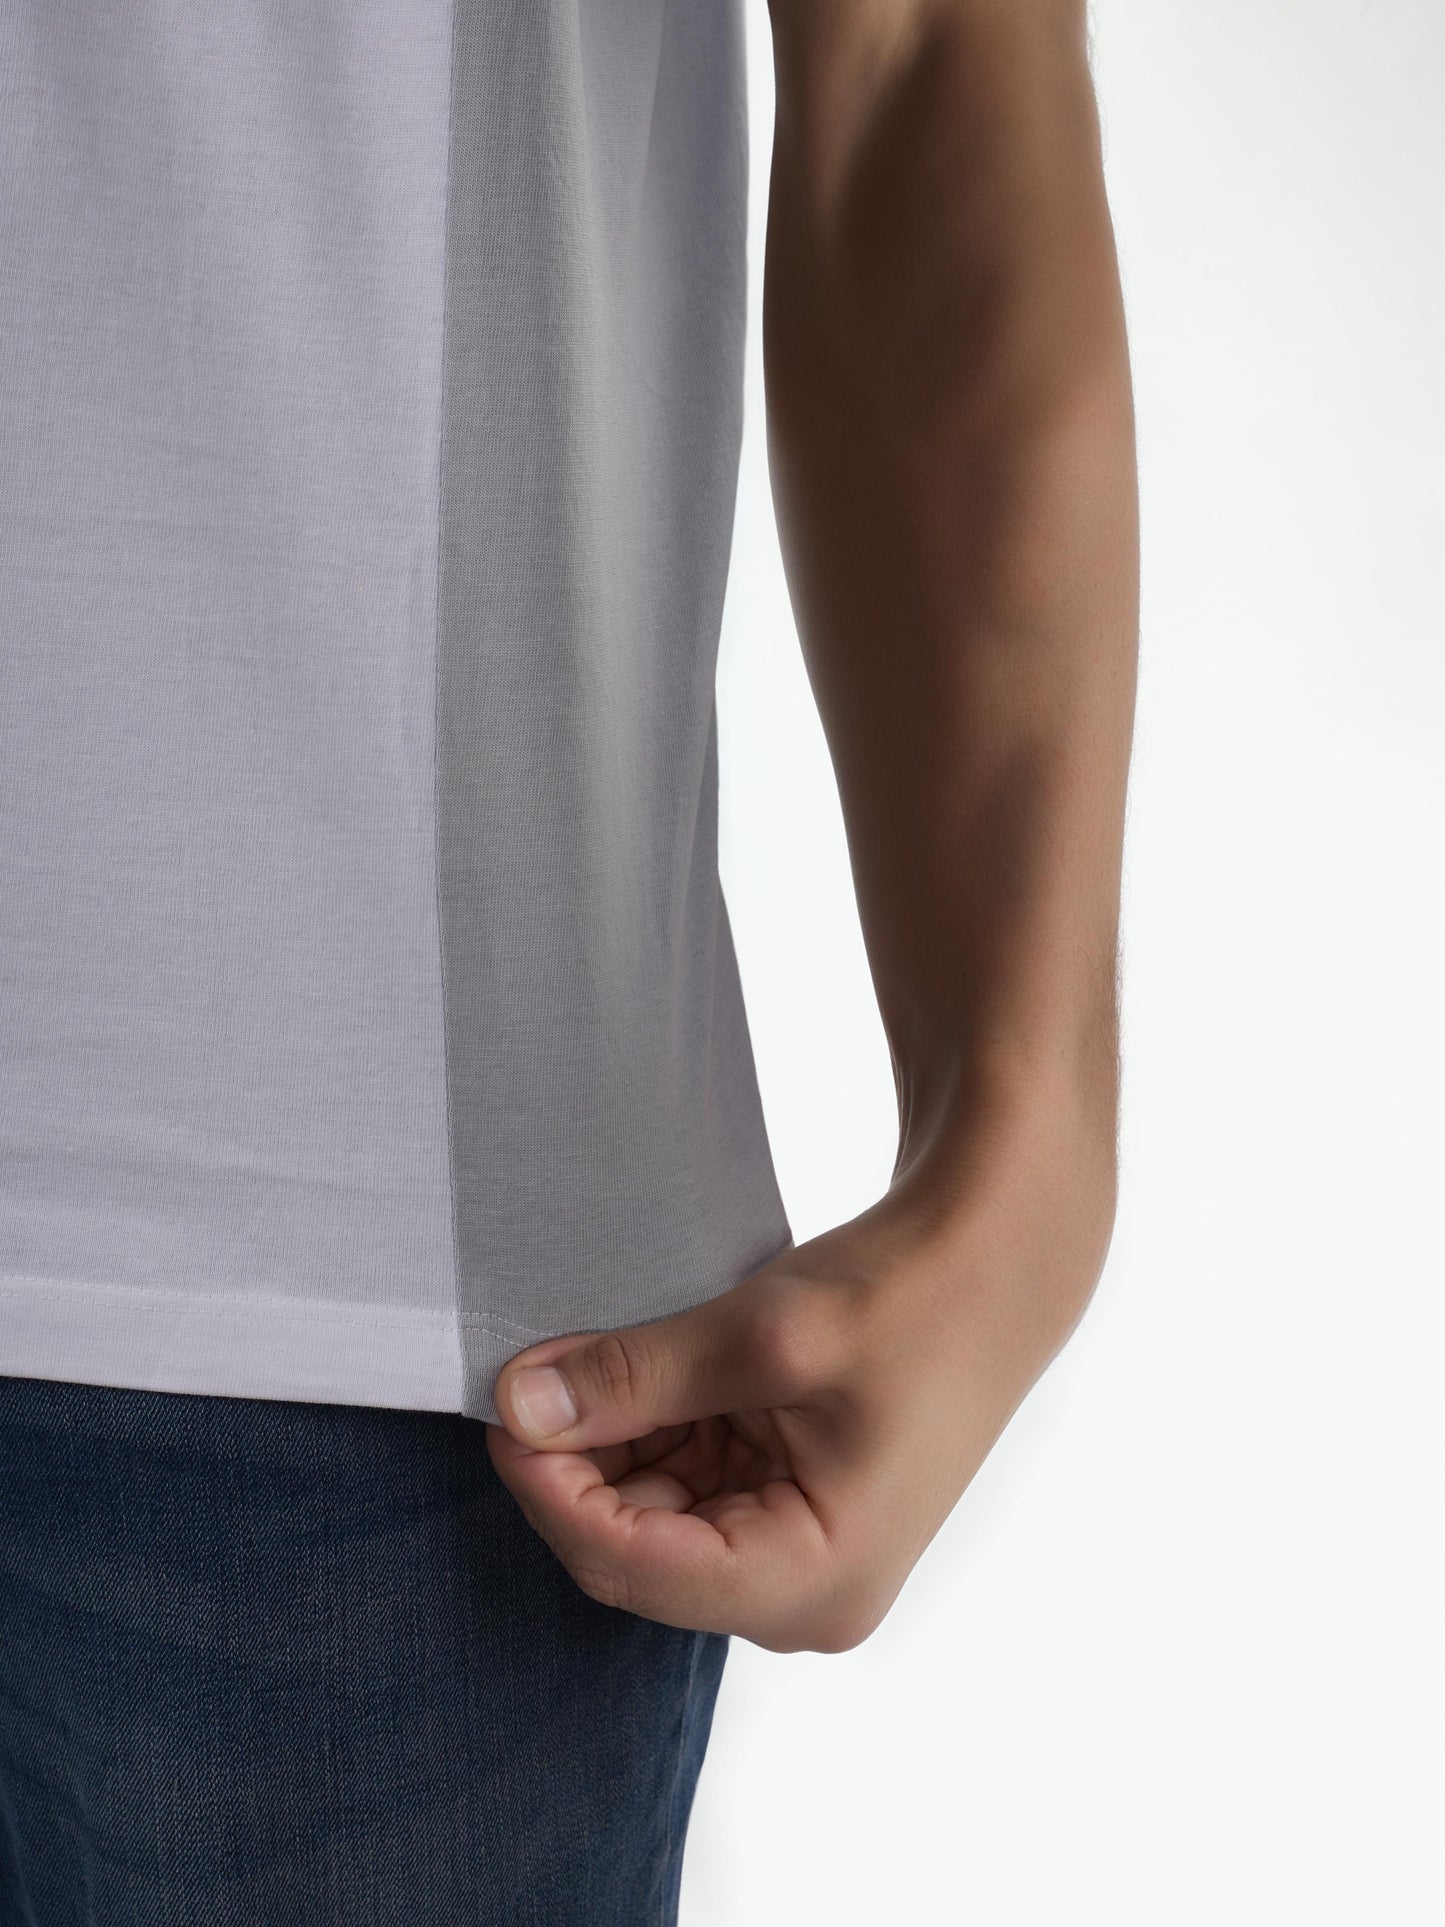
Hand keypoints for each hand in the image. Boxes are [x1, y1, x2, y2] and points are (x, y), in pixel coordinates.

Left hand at [487, 1092, 1114, 1651]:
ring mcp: (794, 1554)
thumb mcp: (767, 1335)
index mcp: (814, 1581)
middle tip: (527, 1368)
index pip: (632, 1566)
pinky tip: (628, 1367)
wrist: (996, 1259)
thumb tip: (520, 1402)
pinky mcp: (785, 1506)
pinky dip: (645, 1428)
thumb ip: (638, 1375)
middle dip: (572, 1464)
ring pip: (648, 1517)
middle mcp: (804, 1594)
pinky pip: (683, 1484)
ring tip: (581, 1355)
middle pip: (633, 1550)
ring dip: (605, 1443)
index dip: (548, 1490)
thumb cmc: (912, 1298)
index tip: (502, 1405)